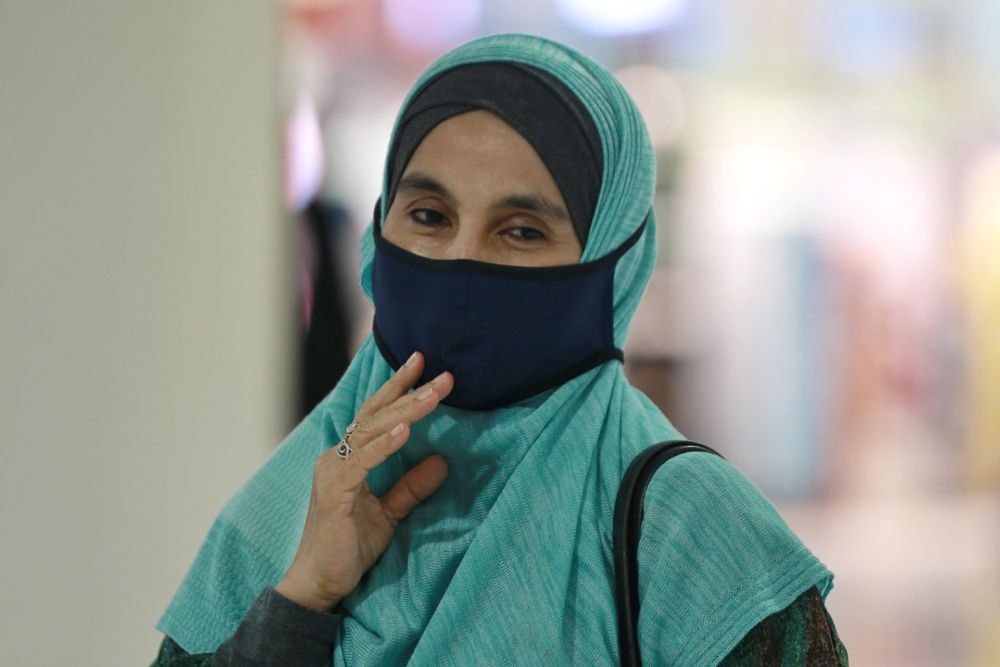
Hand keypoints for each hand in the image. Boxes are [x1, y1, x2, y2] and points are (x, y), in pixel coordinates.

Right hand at [276, 352, 452, 611]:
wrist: (320, 582)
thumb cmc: (348, 547)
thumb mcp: (389, 513)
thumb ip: (411, 487)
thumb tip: (442, 461)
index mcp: (347, 458)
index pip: (376, 413)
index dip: (398, 387)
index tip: (422, 361)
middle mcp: (336, 457)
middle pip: (376, 414)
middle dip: (410, 391)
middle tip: (444, 375)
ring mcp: (332, 472)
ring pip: (370, 431)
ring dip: (405, 411)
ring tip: (434, 395)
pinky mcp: (334, 492)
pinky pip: (361, 462)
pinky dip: (383, 445)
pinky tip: (405, 431)